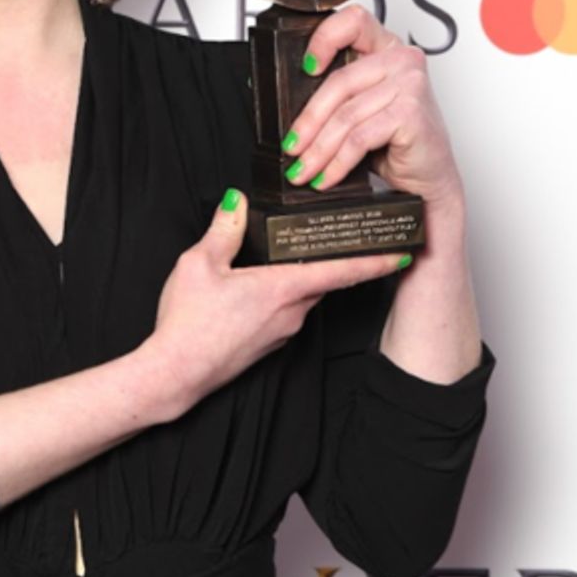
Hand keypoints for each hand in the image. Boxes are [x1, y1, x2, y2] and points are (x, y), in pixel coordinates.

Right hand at [145, 190, 408, 415]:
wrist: (176, 373)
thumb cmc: (188, 323)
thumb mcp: (199, 264)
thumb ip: (224, 230)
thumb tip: (236, 202)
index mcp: (282, 289)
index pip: (340, 270)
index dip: (373, 260)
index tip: (401, 251)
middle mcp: (291, 313)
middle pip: (323, 280)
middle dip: (332, 260)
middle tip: (338, 238)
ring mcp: (282, 332)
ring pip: (304, 296)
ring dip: (302, 279)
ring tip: (286, 259)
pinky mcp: (269, 344)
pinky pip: (287, 312)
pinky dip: (284, 296)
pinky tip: (259, 289)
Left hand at [286, 5, 465, 211]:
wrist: (429, 175)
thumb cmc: (398, 141)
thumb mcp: (363, 109)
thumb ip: (338, 95)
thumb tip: (290, 108)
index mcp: (387, 48)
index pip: (353, 22)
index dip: (324, 38)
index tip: (305, 67)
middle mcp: (402, 60)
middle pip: (339, 82)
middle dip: (307, 122)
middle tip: (292, 147)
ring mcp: (410, 84)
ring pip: (345, 115)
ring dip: (318, 150)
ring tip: (305, 169)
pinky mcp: (410, 113)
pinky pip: (359, 138)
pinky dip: (337, 162)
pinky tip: (327, 176)